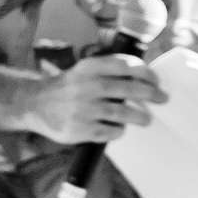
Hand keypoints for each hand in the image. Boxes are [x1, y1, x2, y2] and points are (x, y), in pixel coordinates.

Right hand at [22, 54, 166, 145]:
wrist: (35, 105)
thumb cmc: (69, 86)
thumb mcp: (85, 70)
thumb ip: (110, 70)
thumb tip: (146, 78)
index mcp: (89, 67)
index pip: (125, 65)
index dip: (145, 72)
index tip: (156, 80)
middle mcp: (85, 86)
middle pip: (127, 89)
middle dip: (150, 94)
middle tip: (162, 98)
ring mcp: (82, 109)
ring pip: (121, 113)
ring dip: (139, 116)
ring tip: (146, 119)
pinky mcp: (79, 130)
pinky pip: (108, 132)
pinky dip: (118, 131)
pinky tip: (120, 129)